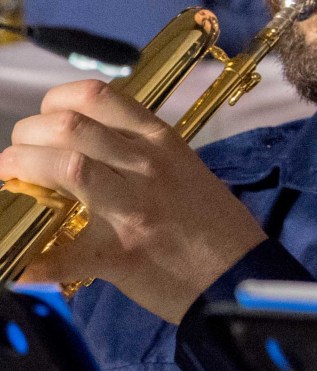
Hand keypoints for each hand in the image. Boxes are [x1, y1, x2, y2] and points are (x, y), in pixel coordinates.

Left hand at [0, 80, 267, 322]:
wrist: (239, 274)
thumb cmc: (210, 223)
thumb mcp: (181, 169)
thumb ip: (134, 154)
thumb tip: (77, 149)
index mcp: (160, 141)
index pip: (96, 96)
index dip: (54, 103)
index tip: (44, 123)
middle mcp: (146, 164)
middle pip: (69, 126)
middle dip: (25, 137)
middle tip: (17, 159)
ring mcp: (134, 207)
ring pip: (66, 165)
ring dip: (22, 171)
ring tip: (14, 185)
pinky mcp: (121, 254)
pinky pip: (65, 256)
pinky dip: (32, 262)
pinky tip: (17, 266)